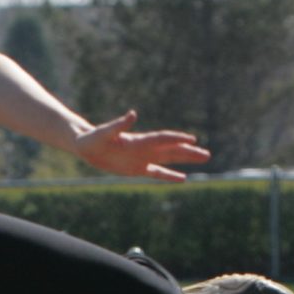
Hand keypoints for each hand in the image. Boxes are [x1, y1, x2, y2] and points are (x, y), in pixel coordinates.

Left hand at [72, 111, 211, 182]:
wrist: (86, 146)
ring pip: (169, 159)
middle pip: (172, 149)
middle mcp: (144, 148)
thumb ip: (119, 124)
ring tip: (203, 158)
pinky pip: (157, 173)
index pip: (162, 139)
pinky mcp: (137, 169)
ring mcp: (143, 158)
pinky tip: (183, 178)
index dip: (176, 139)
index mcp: (138, 140)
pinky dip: (169, 176)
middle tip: (207, 154)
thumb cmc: (94, 137)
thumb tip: (132, 114)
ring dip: (185, 160)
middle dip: (189, 152)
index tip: (192, 139)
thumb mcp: (105, 132)